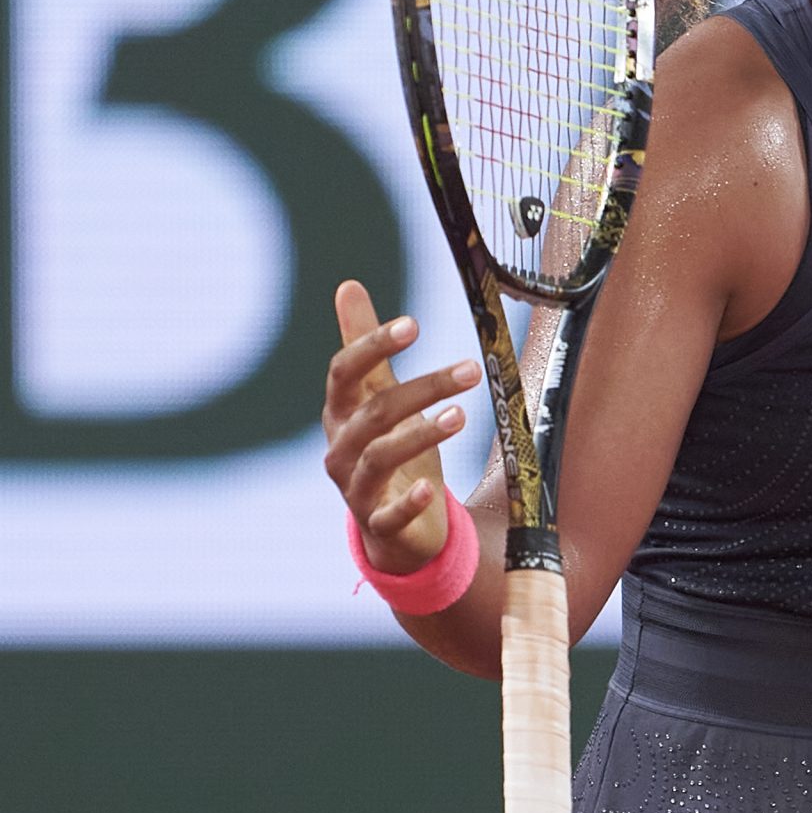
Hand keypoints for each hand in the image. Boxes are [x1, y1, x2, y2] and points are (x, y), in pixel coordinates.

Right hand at [322, 280, 478, 574]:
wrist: (391, 526)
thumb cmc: (388, 448)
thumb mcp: (378, 396)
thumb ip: (364, 346)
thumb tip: (347, 286)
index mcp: (341, 413)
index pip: (344, 373)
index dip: (373, 347)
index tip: (413, 324)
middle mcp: (340, 449)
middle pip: (375, 412)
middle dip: (423, 388)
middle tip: (471, 368)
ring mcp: (355, 489)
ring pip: (380, 457)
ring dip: (422, 435)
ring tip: (461, 415)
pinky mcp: (377, 523)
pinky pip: (386, 514)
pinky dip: (407, 501)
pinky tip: (429, 487)